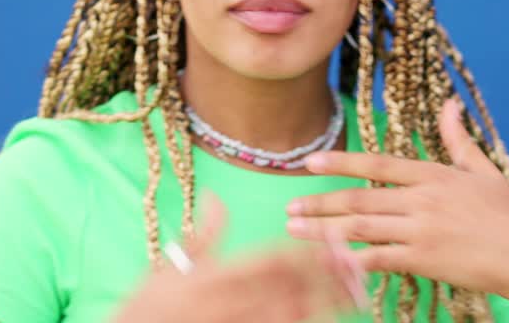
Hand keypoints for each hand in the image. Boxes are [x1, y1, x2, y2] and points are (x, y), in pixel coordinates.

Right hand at [110, 192, 366, 322]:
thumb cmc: (148, 309)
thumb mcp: (168, 268)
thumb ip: (202, 234)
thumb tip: (219, 197)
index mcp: (216, 277)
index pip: (272, 259)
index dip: (307, 248)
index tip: (334, 238)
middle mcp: (233, 304)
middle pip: (293, 286)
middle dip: (329, 273)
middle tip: (359, 262)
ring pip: (296, 315)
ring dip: (329, 303)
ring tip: (358, 292)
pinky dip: (309, 322)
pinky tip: (331, 317)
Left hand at [285, 98, 508, 320]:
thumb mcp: (484, 171)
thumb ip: (459, 139)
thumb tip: (451, 103)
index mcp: (434, 174)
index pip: (377, 164)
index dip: (340, 163)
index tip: (310, 163)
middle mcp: (423, 199)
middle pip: (358, 198)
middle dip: (319, 203)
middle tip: (290, 208)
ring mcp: (422, 230)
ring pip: (359, 227)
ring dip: (323, 230)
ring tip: (295, 231)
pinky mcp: (425, 260)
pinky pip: (377, 259)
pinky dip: (350, 261)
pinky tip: (328, 263)